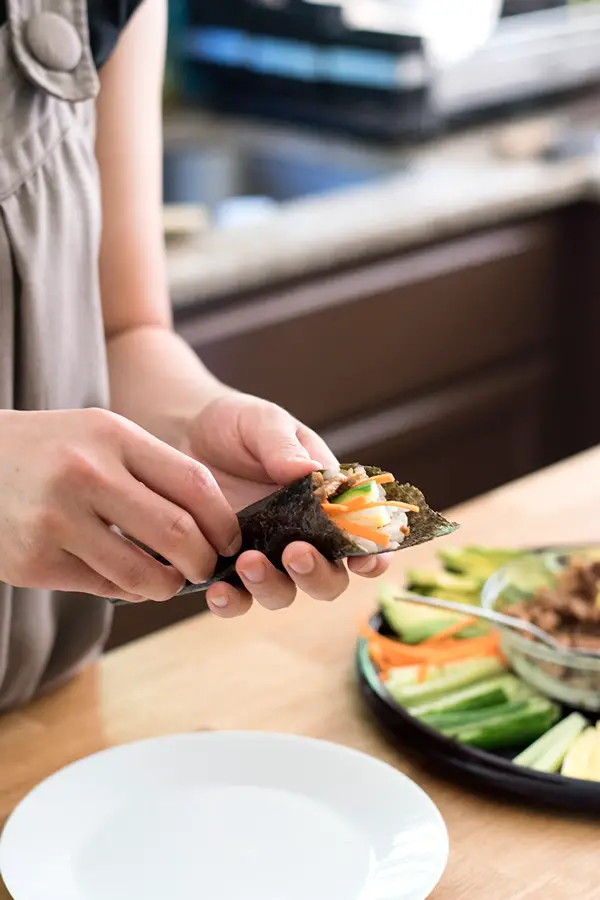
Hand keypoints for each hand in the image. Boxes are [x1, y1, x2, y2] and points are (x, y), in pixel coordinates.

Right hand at [0, 409, 239, 601]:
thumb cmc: (53, 450)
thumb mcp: (102, 435)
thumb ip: (154, 471)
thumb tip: (212, 526)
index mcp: (112, 436)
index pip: (194, 483)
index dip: (223, 521)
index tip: (230, 540)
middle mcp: (86, 474)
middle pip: (177, 533)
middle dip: (204, 561)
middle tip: (206, 568)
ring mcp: (56, 520)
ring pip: (142, 573)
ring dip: (167, 585)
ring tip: (169, 581)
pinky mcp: (34, 561)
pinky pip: (103, 588)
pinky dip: (126, 590)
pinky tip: (126, 578)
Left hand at [185, 394, 390, 616]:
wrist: (185, 431)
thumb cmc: (239, 425)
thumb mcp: (264, 423)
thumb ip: (285, 447)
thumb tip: (311, 471)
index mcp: (327, 506)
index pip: (363, 542)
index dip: (371, 558)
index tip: (362, 560)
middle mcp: (303, 540)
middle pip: (327, 580)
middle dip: (317, 574)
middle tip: (296, 552)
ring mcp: (265, 557)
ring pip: (282, 594)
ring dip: (271, 586)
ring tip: (247, 561)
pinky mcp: (225, 568)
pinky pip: (235, 599)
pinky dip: (231, 602)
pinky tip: (218, 591)